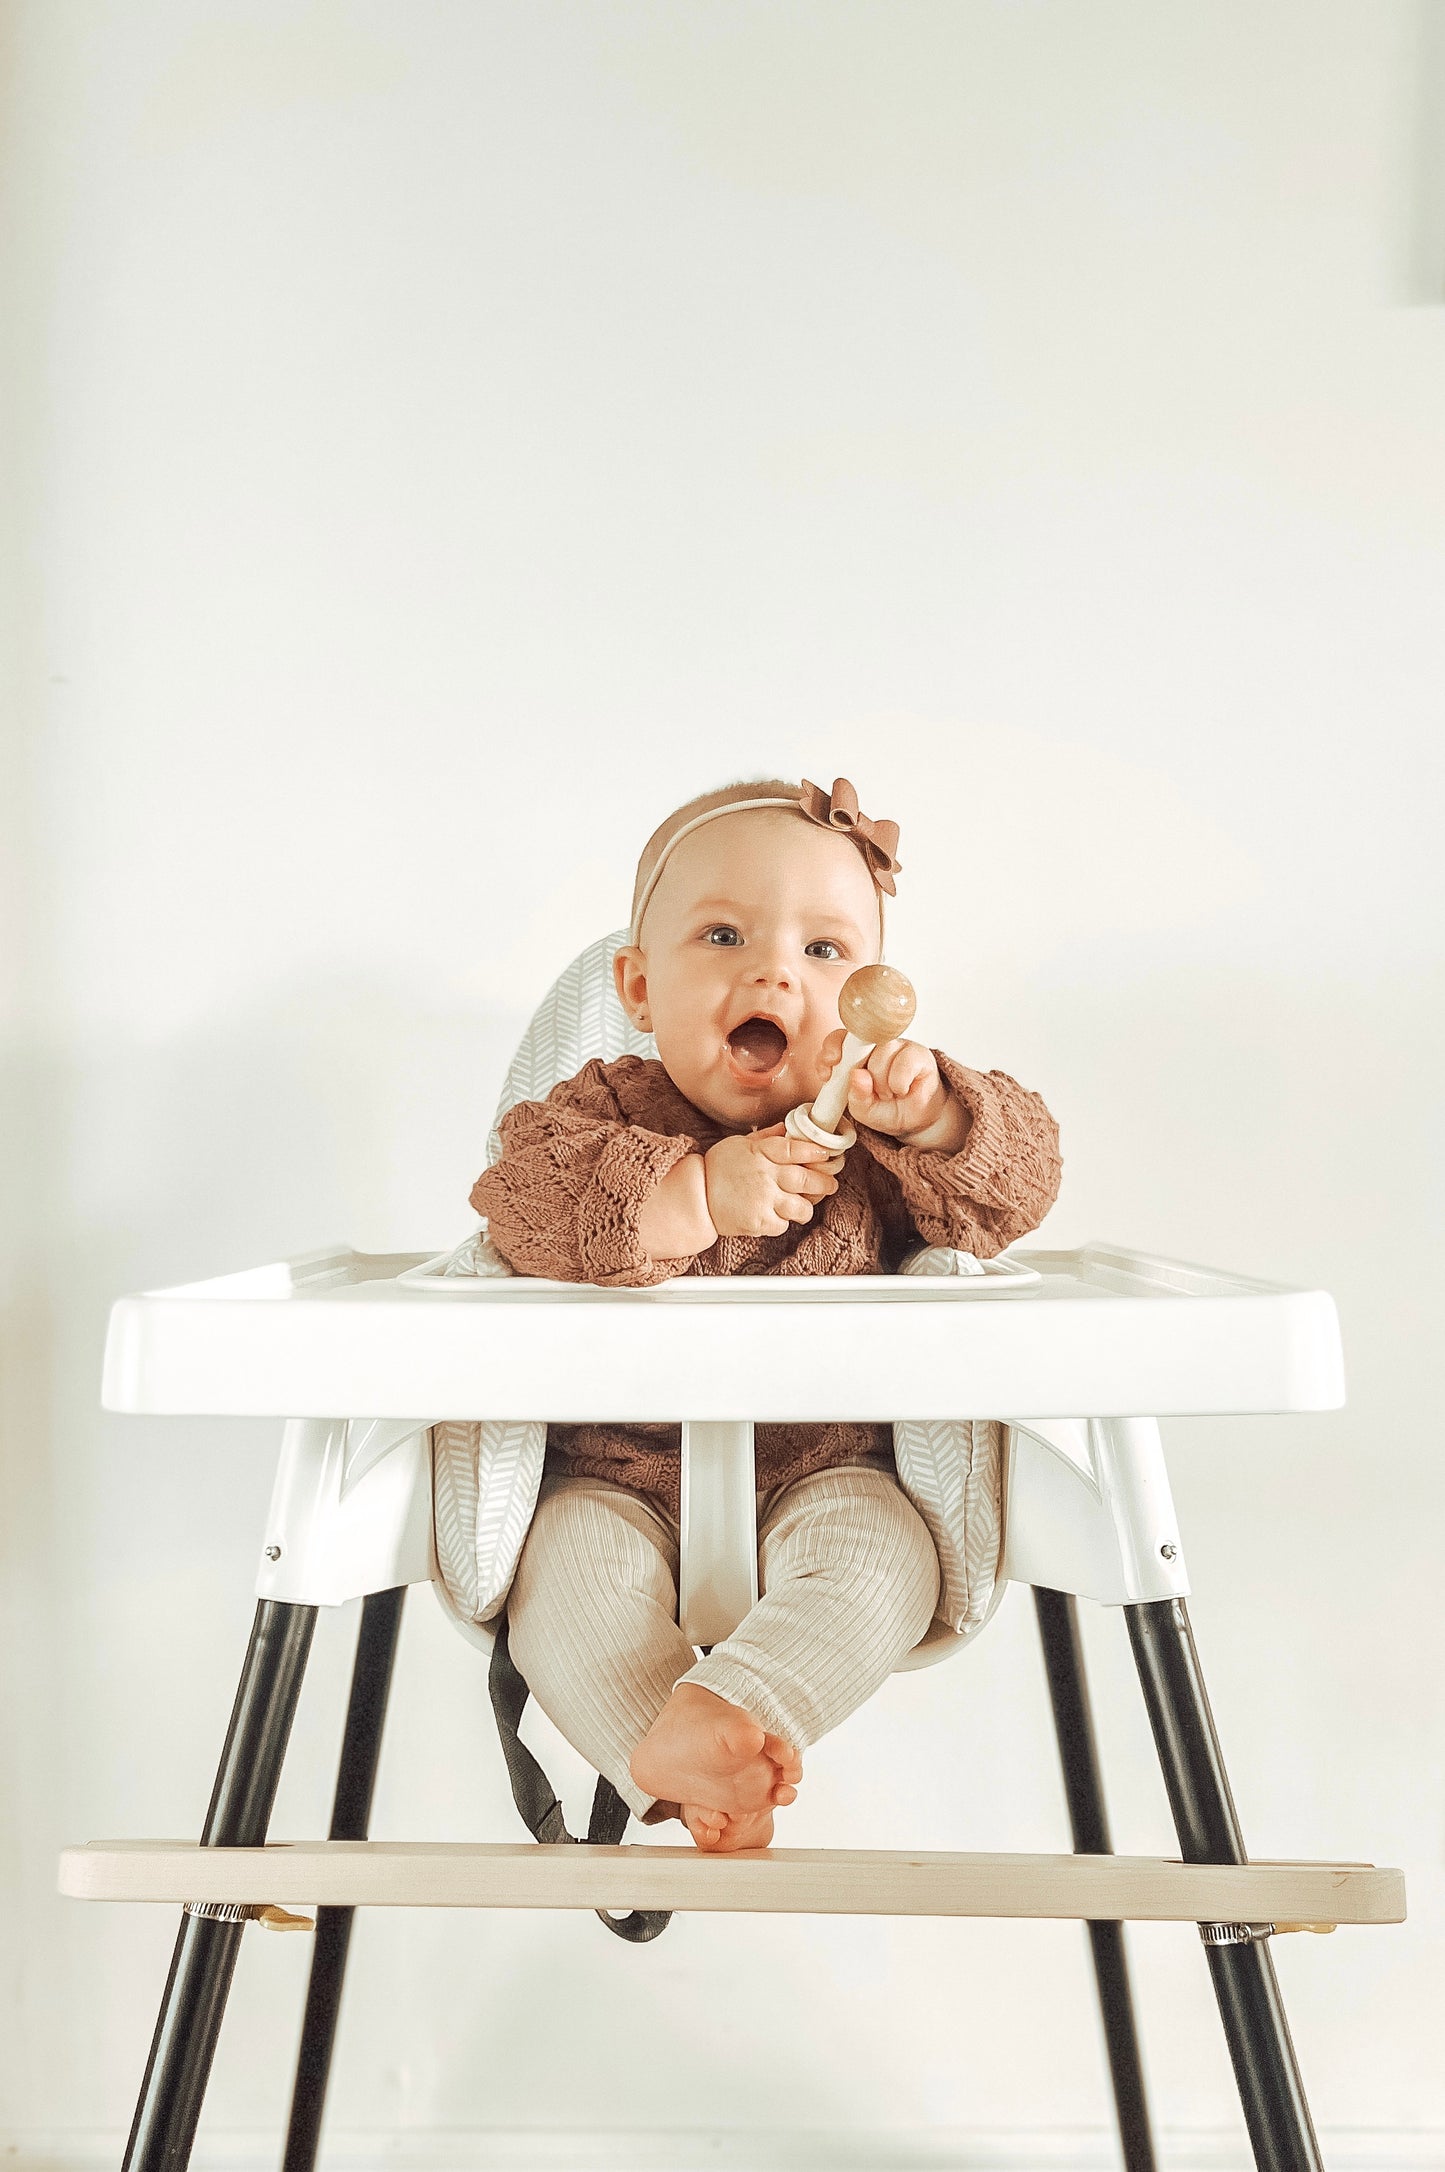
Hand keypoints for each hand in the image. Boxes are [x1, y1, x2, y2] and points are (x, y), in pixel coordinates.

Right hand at [703, 1125, 838, 1238]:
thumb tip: (787, 1127)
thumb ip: (767, 1137)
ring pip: (801, 1207)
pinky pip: (784, 1224)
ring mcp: (763, 1200)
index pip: (795, 1149)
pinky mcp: (759, 1222)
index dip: (815, 1152)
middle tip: (829, 1185)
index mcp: (761, 1153)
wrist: (695, 1198)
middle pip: (806, 1180)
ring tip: (803, 1205)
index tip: (826, 1154)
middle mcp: (765, 1176)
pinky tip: (776, 1215)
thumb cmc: (717, 1168)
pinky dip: (783, 1221)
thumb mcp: (740, 1144)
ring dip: (806, 1207)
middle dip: (824, 1183)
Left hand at [818, 1033, 968, 1150]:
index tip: (827, 1073)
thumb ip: (856, 1096)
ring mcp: (898, 1046)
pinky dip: (899, 1083)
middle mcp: (876, 1045)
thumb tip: (858, 1075)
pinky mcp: (919, 1054)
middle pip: (860, 1044)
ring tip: (888, 1094)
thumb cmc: (887, 1109)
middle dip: (860, 1073)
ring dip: (882, 1083)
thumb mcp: (863, 1111)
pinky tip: (902, 1090)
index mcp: (856, 1054)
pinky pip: (904, 1062)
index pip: (839, 1039)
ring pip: (882, 1054)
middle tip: (868, 1091)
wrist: (916, 1121)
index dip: (831, 1050)